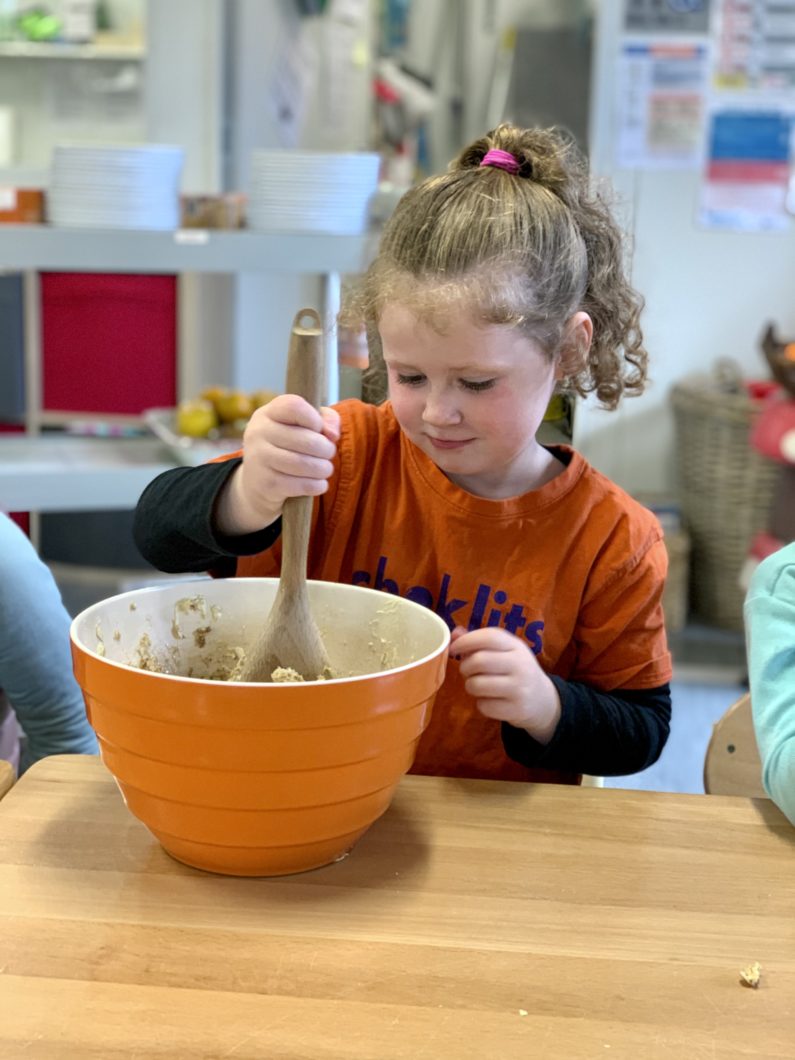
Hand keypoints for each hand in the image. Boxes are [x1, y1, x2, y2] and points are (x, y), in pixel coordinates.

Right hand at [215, 395, 339, 535]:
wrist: (257, 481)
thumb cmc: (288, 445)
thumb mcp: (303, 425)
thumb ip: (325, 419)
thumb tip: (332, 435)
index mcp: (268, 413)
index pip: (294, 407)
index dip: (315, 419)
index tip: (319, 430)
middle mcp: (259, 432)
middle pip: (307, 440)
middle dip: (327, 449)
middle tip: (329, 454)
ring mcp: (259, 458)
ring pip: (304, 464)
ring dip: (324, 469)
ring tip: (325, 469)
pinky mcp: (266, 484)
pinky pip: (302, 485)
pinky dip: (317, 485)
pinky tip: (319, 484)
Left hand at [450, 626, 560, 743]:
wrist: (542, 700)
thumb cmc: (515, 670)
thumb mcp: (504, 651)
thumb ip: (480, 642)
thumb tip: (455, 634)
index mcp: (517, 646)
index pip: (489, 637)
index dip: (466, 641)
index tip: (454, 648)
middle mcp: (521, 665)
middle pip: (479, 661)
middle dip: (465, 667)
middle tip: (468, 671)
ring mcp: (520, 688)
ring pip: (477, 685)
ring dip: (470, 686)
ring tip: (479, 686)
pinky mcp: (517, 709)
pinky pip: (483, 706)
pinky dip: (481, 704)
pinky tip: (491, 700)